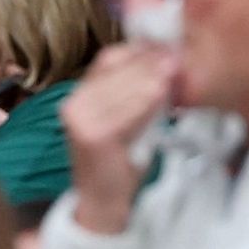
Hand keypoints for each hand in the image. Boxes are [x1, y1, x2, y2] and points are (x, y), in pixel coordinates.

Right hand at [56, 41, 179, 231]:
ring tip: (173, 73)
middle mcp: (73, 104)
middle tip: (175, 58)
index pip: (107, 59)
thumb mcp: (123, 119)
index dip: (137, 50)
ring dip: (151, 79)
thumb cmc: (117, 160)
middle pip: (115, 70)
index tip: (164, 47)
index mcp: (77, 96)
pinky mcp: (94, 136)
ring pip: (124, 89)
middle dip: (148, 62)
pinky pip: (128, 112)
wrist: (101, 201)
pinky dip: (148, 103)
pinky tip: (163, 97)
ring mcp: (80, 120)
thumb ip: (133, 92)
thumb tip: (163, 61)